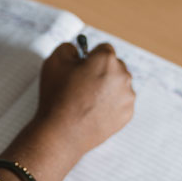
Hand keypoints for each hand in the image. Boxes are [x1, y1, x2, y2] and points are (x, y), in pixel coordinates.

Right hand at [36, 42, 134, 156]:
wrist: (62, 133)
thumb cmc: (58, 97)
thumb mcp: (54, 61)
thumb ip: (68, 48)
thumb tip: (77, 51)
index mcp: (106, 60)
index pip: (103, 48)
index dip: (90, 56)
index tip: (82, 65)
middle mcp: (123, 76)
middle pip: (114, 66)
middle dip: (100, 71)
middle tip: (81, 83)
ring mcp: (127, 97)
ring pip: (118, 84)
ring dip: (106, 87)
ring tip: (85, 99)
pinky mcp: (127, 114)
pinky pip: (120, 102)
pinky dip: (109, 104)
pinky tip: (92, 110)